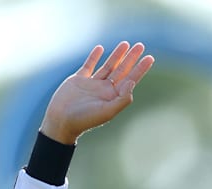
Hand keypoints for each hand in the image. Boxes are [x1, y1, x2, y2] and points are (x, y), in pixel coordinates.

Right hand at [39, 41, 154, 144]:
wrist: (61, 120)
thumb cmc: (85, 119)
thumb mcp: (107, 111)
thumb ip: (122, 99)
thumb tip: (131, 82)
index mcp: (114, 96)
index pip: (131, 79)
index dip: (140, 68)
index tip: (150, 58)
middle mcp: (105, 89)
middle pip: (122, 70)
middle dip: (131, 58)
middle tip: (141, 45)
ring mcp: (92, 84)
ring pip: (108, 65)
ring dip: (117, 55)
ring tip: (126, 44)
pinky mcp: (78, 80)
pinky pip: (89, 65)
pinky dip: (94, 56)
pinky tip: (100, 48)